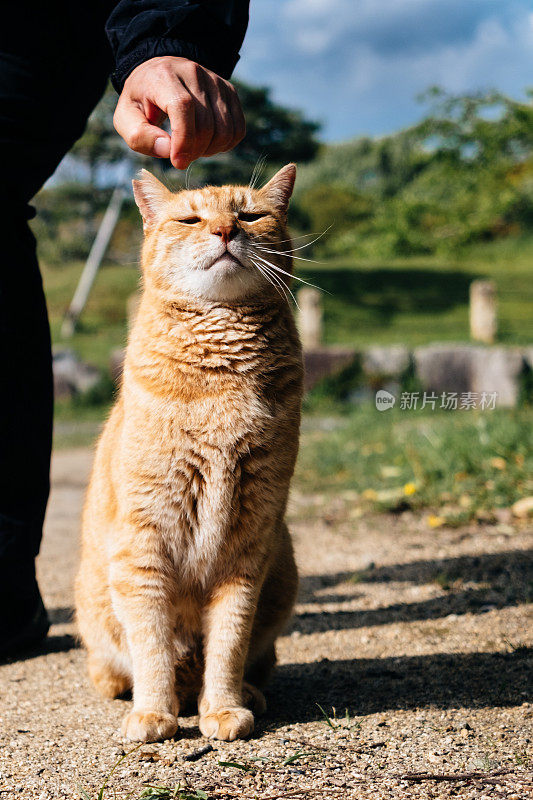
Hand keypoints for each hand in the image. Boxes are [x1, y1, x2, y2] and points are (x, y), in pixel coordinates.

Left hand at [114, 56, 245, 168]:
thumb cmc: (142, 102)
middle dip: (195, 151)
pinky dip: (225, 144)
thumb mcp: (126, 119)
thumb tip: (168, 151)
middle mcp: (193, 73)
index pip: (183, 107)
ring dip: (211, 149)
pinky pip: (238, 128)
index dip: (184, 139)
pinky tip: (208, 142)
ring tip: (193, 148)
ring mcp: (215, 81)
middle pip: (206, 123)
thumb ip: (141, 137)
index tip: (178, 161)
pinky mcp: (229, 91)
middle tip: (181, 157)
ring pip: (225, 129)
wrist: (158, 73)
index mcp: (164, 76)